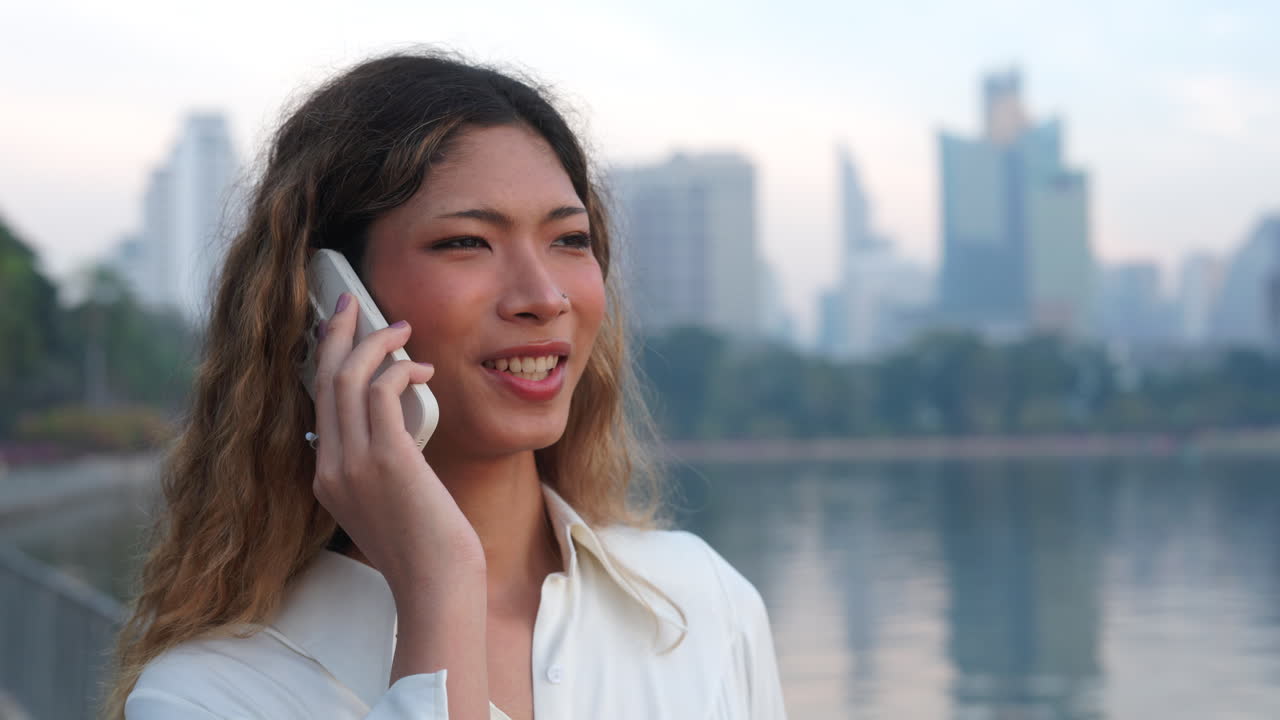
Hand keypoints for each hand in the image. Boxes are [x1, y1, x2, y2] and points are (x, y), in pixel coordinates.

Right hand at [310, 292, 484, 593]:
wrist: (436, 584)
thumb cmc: (426, 549)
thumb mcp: (389, 504)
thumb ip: (380, 468)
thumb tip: (396, 427)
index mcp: (327, 479)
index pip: (319, 406)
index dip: (328, 363)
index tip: (342, 335)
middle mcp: (331, 468)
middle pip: (323, 382)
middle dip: (337, 336)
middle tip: (352, 306)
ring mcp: (353, 464)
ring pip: (347, 380)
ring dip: (374, 345)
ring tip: (402, 330)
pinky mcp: (386, 459)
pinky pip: (381, 394)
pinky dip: (399, 371)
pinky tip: (421, 370)